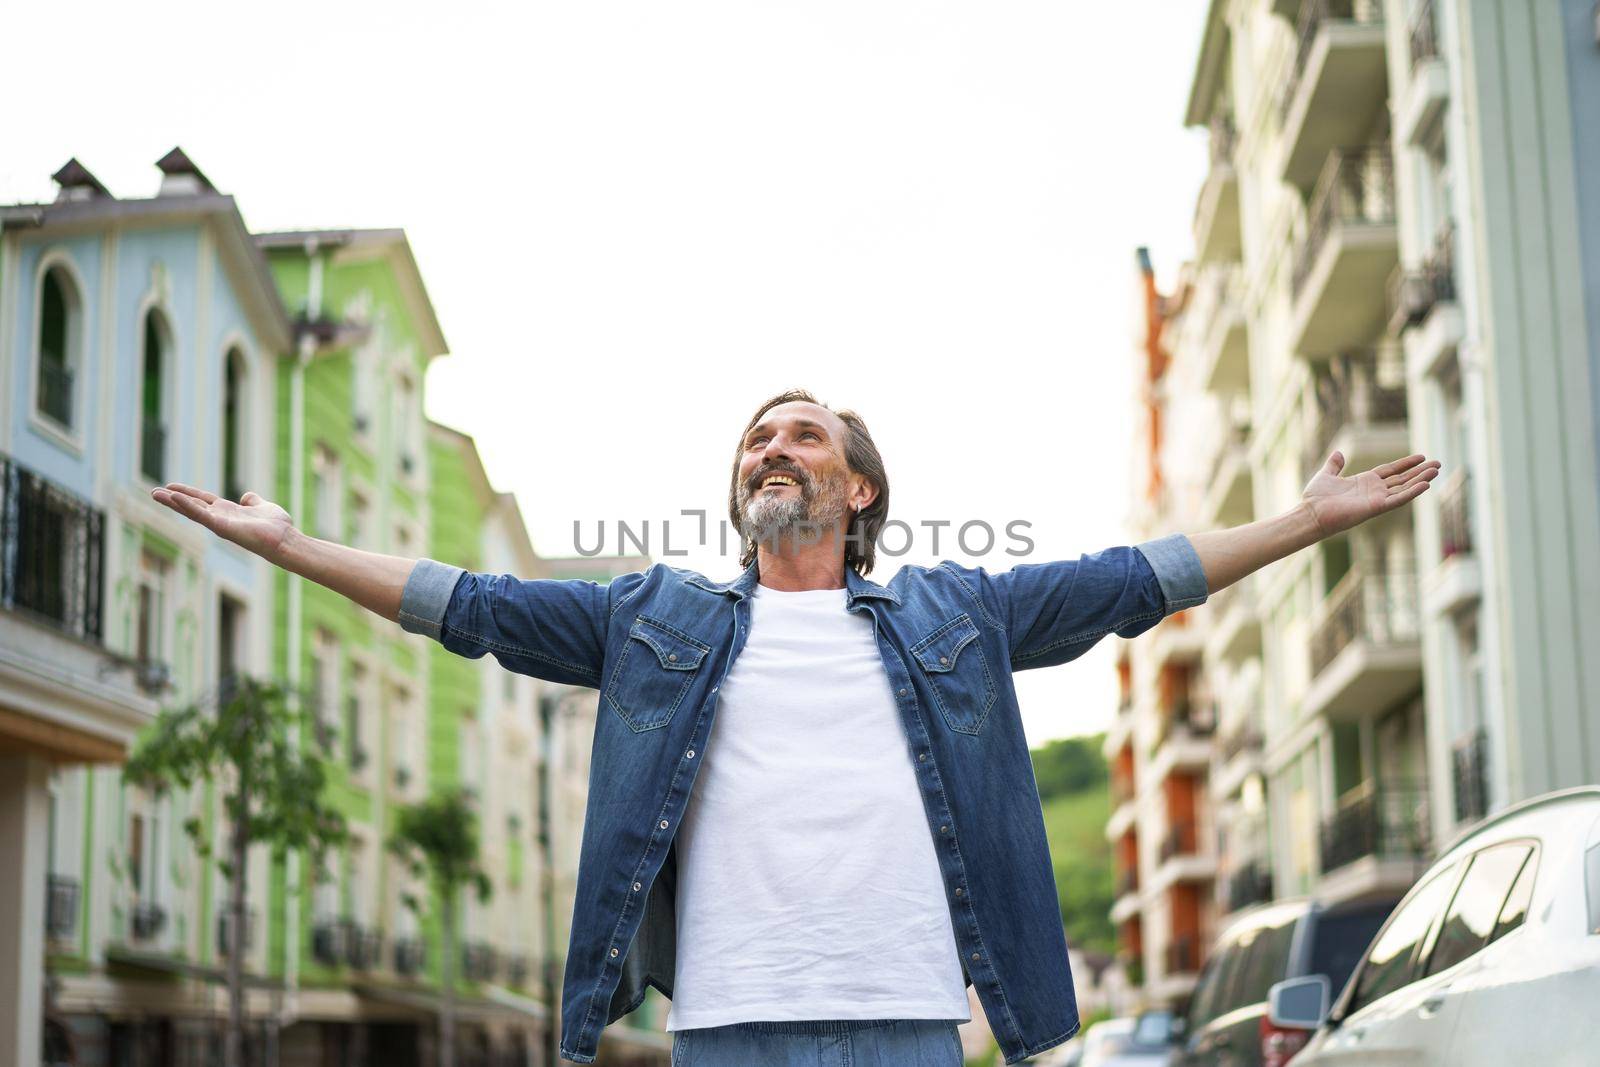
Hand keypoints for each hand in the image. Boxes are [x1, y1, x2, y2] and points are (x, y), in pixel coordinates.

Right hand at [150, 483, 296, 561]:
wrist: (285, 540)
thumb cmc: (277, 527)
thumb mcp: (263, 507)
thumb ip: (253, 501)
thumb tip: (247, 497)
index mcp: (228, 512)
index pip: (203, 500)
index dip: (188, 493)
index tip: (170, 487)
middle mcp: (221, 518)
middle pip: (192, 506)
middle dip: (173, 500)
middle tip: (153, 492)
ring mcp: (219, 524)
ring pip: (191, 511)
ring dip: (174, 502)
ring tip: (156, 494)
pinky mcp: (221, 527)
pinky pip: (201, 515)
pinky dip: (188, 506)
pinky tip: (174, 497)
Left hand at [1301, 451, 1439, 538]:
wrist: (1310, 513)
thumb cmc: (1315, 498)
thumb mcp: (1326, 475)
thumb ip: (1334, 465)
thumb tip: (1338, 453)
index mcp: (1364, 482)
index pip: (1391, 471)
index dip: (1406, 464)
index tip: (1421, 457)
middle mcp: (1374, 491)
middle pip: (1402, 479)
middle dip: (1420, 471)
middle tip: (1438, 464)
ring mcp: (1376, 499)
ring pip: (1404, 488)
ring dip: (1421, 479)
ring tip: (1437, 470)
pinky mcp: (1376, 507)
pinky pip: (1398, 499)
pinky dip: (1412, 492)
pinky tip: (1426, 485)